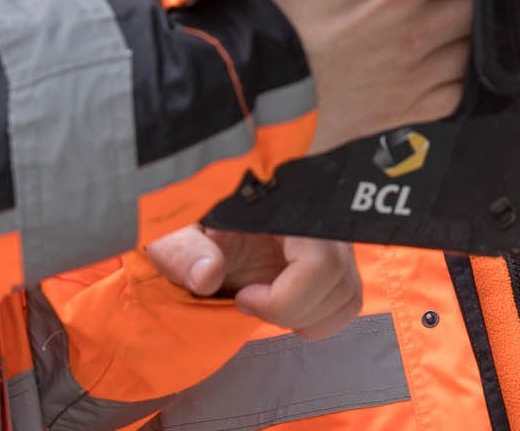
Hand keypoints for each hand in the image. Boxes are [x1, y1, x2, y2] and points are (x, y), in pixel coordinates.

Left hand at [146, 223, 360, 339]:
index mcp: (280, 203)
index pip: (319, 261)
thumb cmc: (185, 221)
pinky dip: (318, 316)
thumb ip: (184, 251)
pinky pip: (347, 296)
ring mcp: (327, 235)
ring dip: (306, 316)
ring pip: (347, 292)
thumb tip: (207, 275)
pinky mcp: (329, 254)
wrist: (195, 221)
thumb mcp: (172, 232)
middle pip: (338, 279)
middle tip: (250, 302)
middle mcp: (315, 215)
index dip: (286, 297)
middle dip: (293, 309)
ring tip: (264, 304)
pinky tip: (281, 305)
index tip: (243, 297)